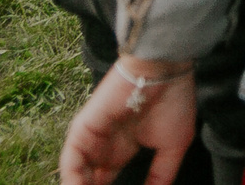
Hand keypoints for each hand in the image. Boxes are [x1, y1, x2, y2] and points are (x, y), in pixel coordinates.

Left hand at [61, 58, 196, 184]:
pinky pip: (70, 163)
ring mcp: (91, 139)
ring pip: (76, 176)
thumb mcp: (173, 145)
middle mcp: (103, 147)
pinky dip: (73, 181)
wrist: (164, 71)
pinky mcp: (82, 130)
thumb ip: (162, 174)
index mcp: (122, 149)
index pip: (106, 181)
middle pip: (89, 181)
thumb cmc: (174, 101)